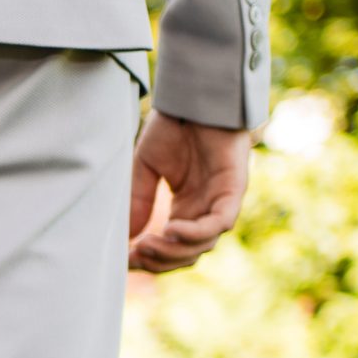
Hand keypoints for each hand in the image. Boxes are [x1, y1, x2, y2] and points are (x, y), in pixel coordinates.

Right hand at [127, 110, 252, 271]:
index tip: (123, 258)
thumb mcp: (145, 168)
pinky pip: (218, 224)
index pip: (170, 246)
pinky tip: (170, 230)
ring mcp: (221, 202)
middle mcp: (205, 209)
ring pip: (202, 246)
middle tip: (134, 254)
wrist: (195, 96)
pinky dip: (195, 233)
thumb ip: (138, 200)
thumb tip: (128, 237)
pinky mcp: (233, 190)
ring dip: (173, 250)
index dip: (148, 258)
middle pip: (186, 254)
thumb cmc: (174, 126)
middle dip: (159, 260)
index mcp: (186, 208)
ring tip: (146, 243)